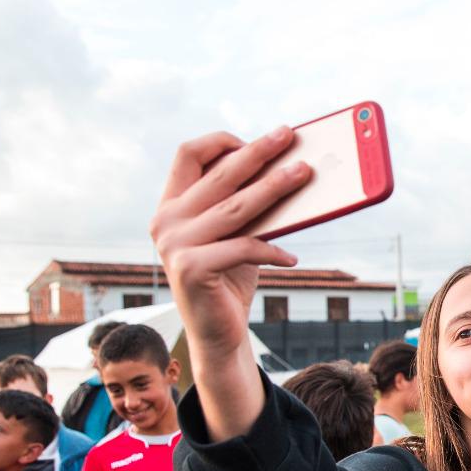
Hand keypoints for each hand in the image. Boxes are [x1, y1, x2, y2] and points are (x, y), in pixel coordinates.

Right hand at [150, 128, 310, 439]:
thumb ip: (246, 206)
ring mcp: (174, 245)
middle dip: (259, 152)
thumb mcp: (236, 236)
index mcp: (171, 206)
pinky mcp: (191, 268)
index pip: (188, 154)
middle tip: (289, 136)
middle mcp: (165, 221)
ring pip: (236, 207)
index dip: (221, 142)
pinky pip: (243, 247)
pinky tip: (292, 257)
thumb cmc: (230, 279)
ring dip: (276, 187)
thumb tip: (291, 169)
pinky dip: (272, 250)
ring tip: (305, 174)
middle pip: (220, 174)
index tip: (257, 140)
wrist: (218, 334)